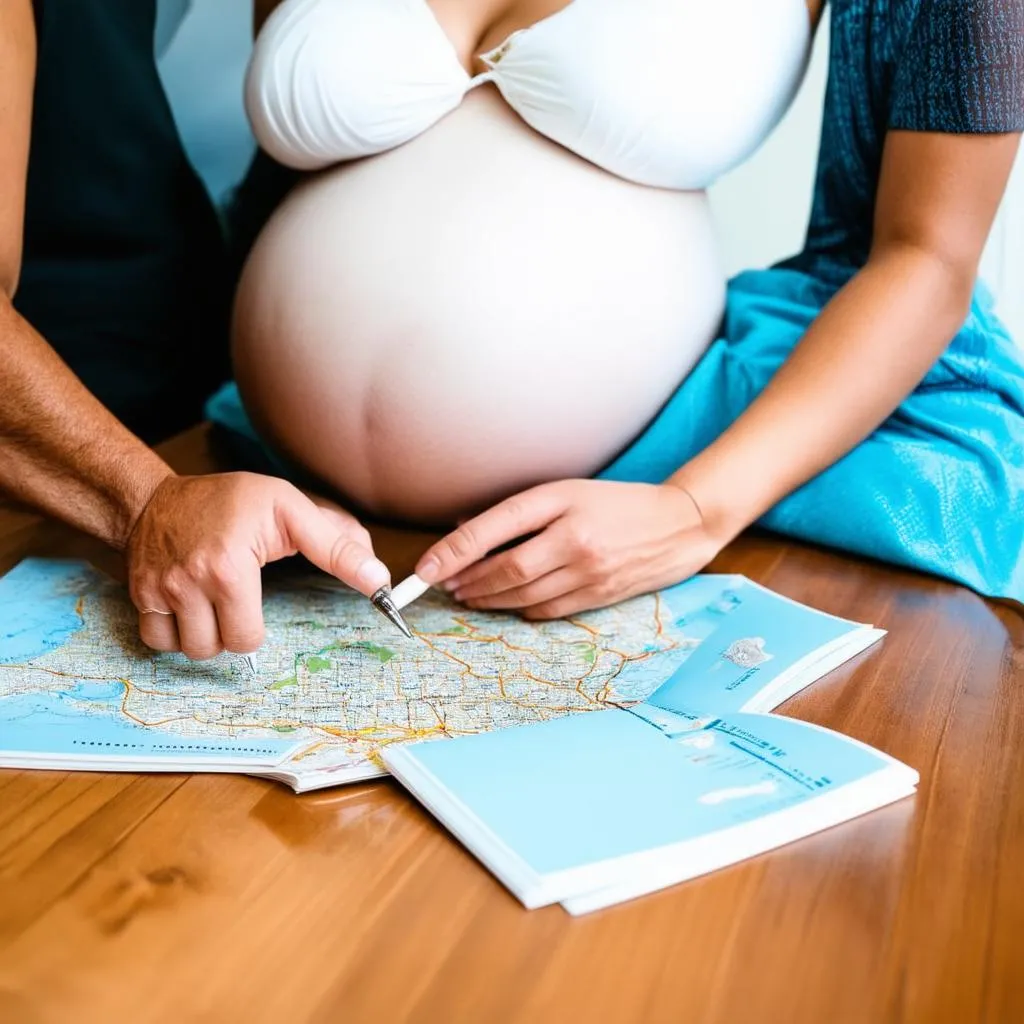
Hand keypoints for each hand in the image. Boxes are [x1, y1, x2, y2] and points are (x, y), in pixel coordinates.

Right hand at [126, 472, 388, 658]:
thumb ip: (337, 547)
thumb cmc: (232, 500)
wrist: (158, 494)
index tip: (257, 606)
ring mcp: (158, 590)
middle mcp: (189, 581)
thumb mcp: (292, 510)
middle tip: (237, 600)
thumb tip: (378, 581)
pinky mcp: (137, 595)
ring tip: (212, 603)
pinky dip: (173, 634)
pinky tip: (186, 608)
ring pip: (189, 651)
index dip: (258, 629)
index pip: (247, 637)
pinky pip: (157, 642)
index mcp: (229, 565)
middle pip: (219, 649)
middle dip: (233, 632)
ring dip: (204, 636)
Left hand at [415, 480, 724, 618]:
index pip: (494, 528)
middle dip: (467, 582)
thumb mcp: (567, 491)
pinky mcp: (599, 596)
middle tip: (445, 586)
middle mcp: (574, 537)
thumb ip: (520, 512)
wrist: (681, 524)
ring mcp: (589, 571)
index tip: (425, 569)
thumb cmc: (616, 502)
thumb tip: (466, 532)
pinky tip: (507, 603)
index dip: (453, 551)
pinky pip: (547, 610)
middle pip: (505, 569)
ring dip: (487, 599)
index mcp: (561, 501)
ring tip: (467, 596)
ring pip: (522, 595)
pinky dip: (520, 609)